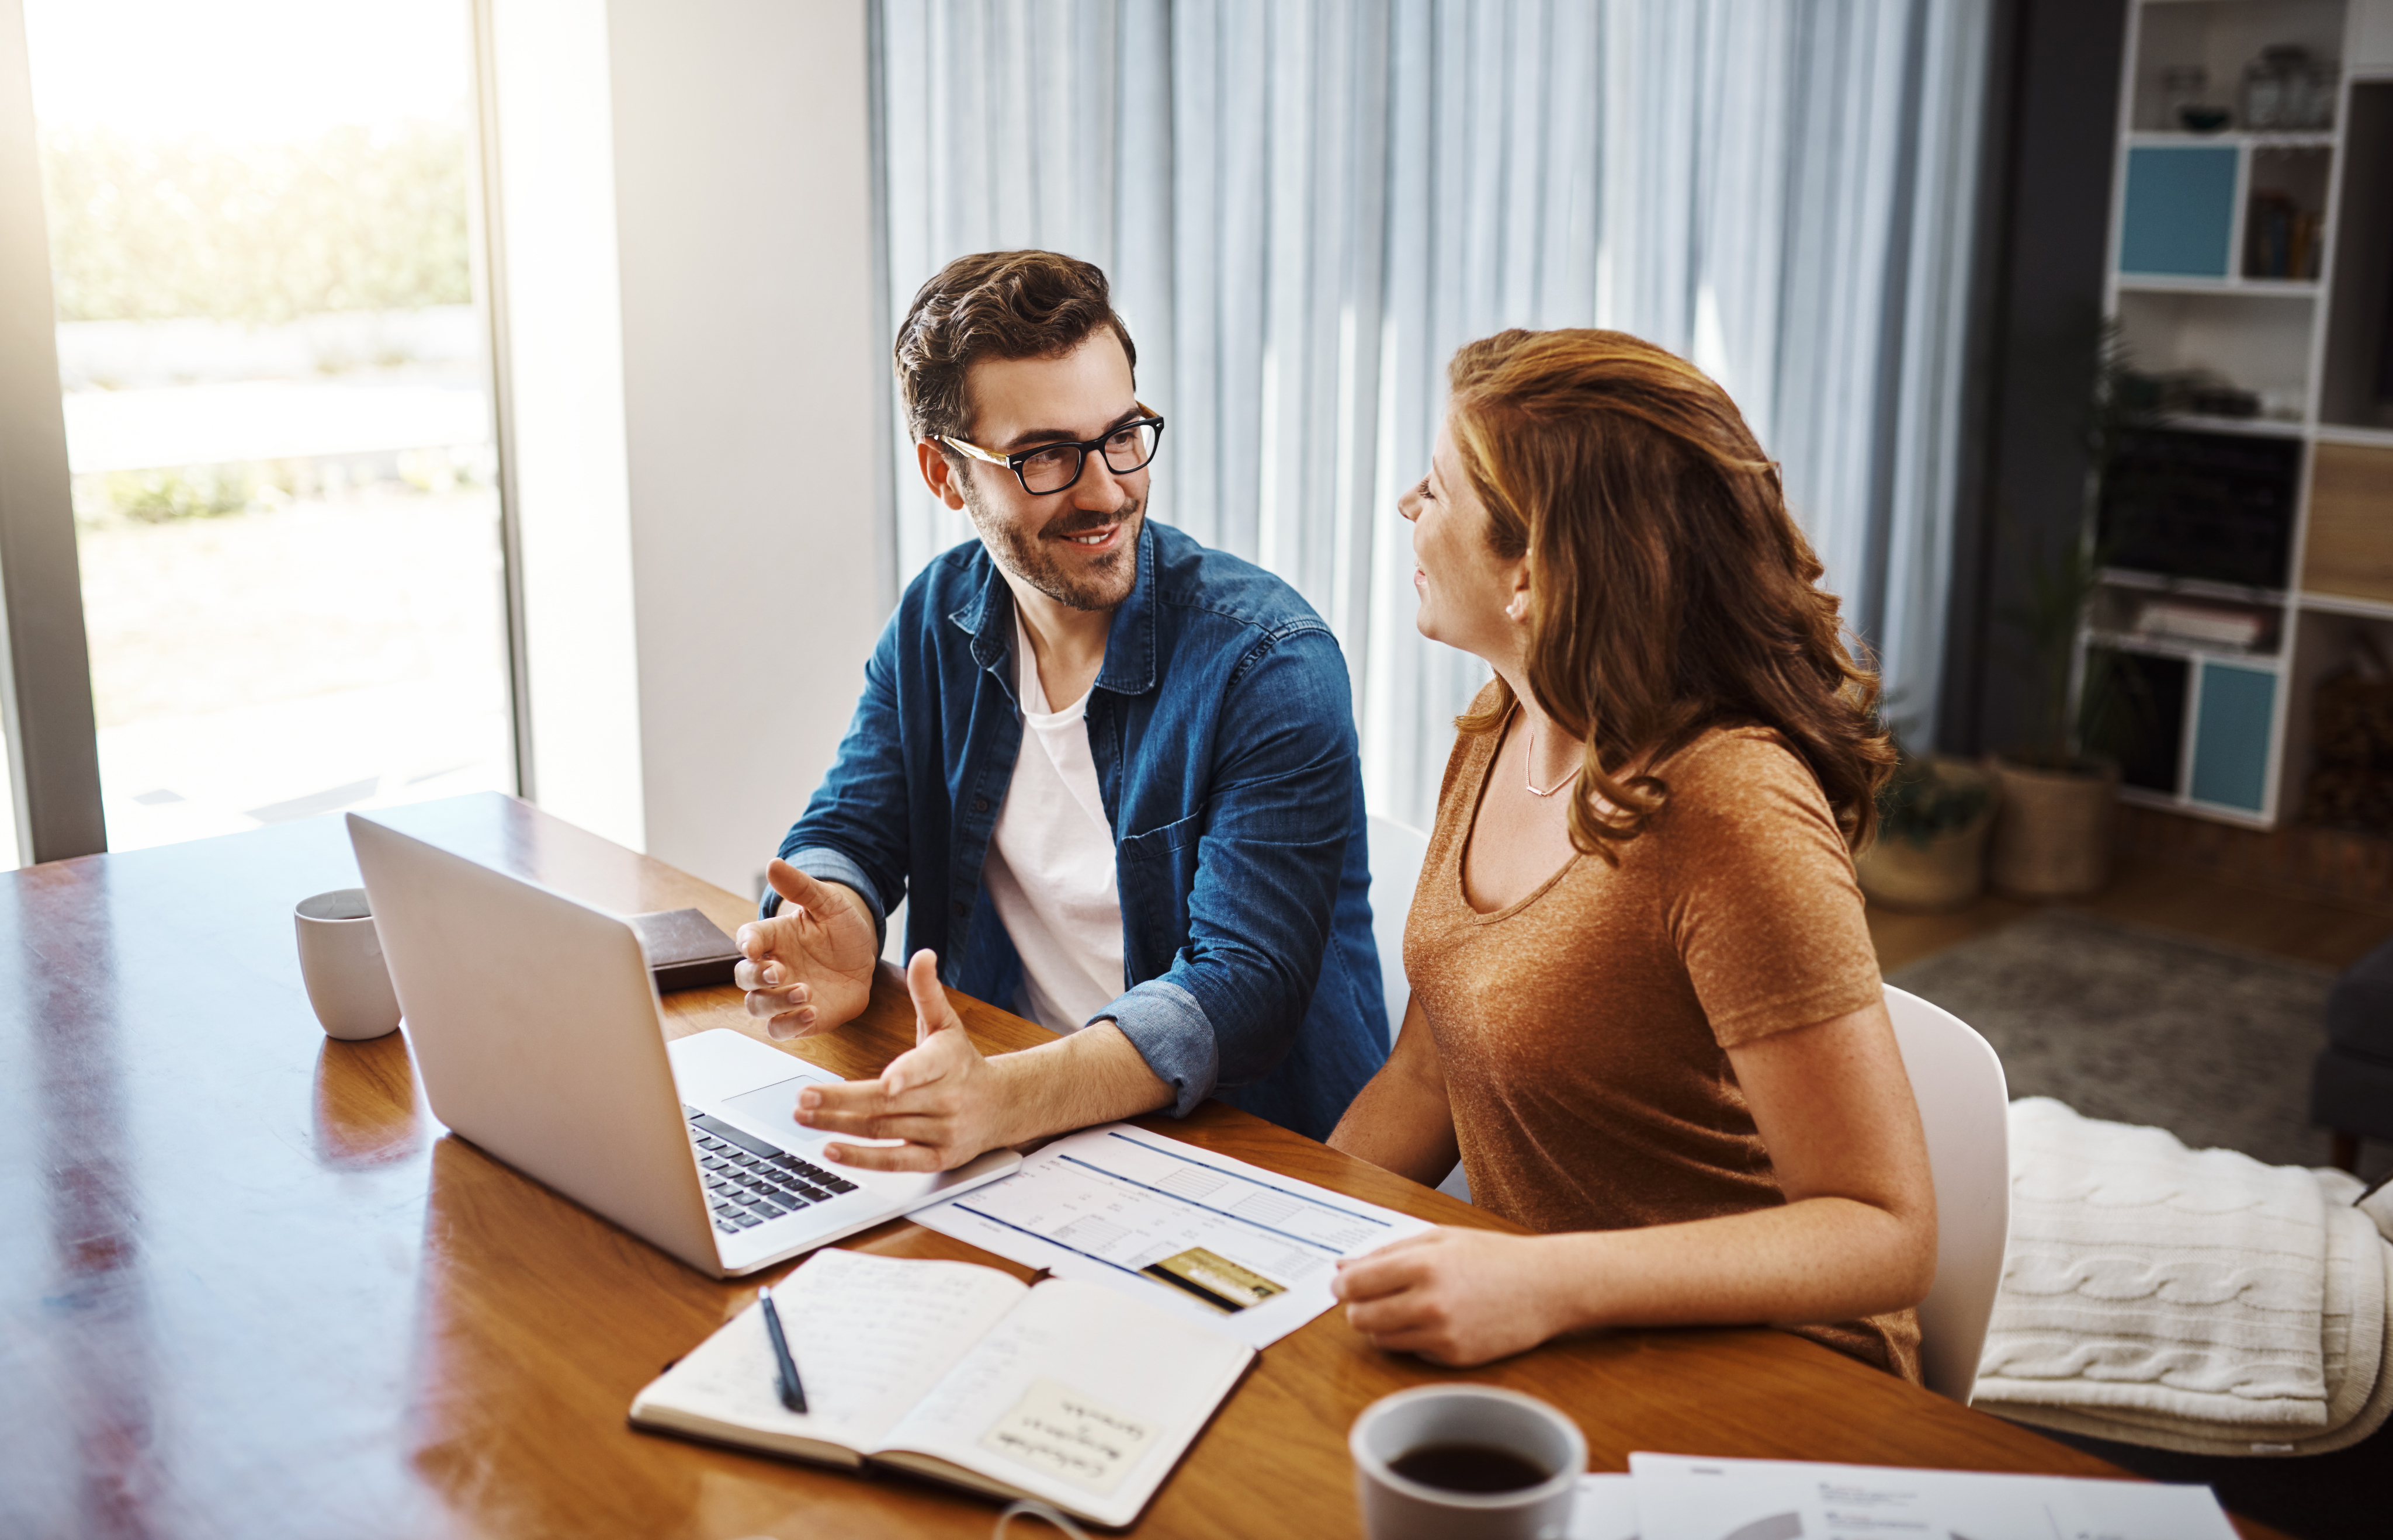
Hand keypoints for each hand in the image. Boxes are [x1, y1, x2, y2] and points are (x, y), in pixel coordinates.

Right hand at [732, 859, 878, 1038]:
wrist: (863, 956)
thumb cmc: (840, 927)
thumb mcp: (827, 902)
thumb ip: (800, 887)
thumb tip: (773, 864)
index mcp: (772, 938)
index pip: (747, 939)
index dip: (747, 943)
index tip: (753, 945)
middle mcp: (772, 968)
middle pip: (743, 978)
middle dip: (756, 977)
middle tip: (779, 972)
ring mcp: (783, 995)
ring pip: (757, 1006)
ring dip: (774, 1003)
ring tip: (804, 993)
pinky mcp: (800, 1018)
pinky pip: (781, 1028)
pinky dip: (789, 1025)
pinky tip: (811, 1013)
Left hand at [791, 949, 1010, 1171]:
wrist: (1003, 1106)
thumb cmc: (962, 1062)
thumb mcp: (947, 1024)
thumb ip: (927, 991)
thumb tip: (922, 953)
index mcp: (947, 1061)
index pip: (925, 1068)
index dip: (906, 1075)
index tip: (886, 1082)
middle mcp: (947, 1099)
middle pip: (887, 1103)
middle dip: (841, 1101)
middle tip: (803, 1097)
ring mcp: (942, 1132)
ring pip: (884, 1131)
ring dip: (840, 1125)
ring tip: (803, 1116)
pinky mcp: (936, 1158)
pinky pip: (895, 1162)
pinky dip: (863, 1160)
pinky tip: (831, 1150)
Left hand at [1331, 1227, 1568, 1365]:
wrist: (1545, 1287)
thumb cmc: (1492, 1257)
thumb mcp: (1439, 1238)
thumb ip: (1386, 1252)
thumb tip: (1342, 1267)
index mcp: (1422, 1265)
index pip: (1354, 1285)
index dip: (1342, 1285)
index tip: (1344, 1284)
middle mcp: (1429, 1303)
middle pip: (1359, 1316)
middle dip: (1357, 1306)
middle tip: (1371, 1296)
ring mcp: (1442, 1335)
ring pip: (1380, 1338)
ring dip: (1381, 1323)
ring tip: (1404, 1306)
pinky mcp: (1453, 1358)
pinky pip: (1410, 1351)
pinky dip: (1411, 1338)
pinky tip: (1433, 1320)